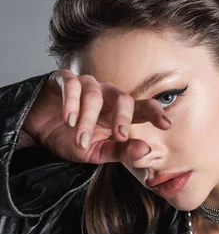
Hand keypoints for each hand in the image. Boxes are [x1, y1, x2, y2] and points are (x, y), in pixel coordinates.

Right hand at [21, 69, 170, 163]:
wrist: (36, 133)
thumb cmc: (69, 140)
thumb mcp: (96, 153)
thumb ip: (120, 152)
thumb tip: (144, 150)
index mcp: (117, 113)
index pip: (141, 108)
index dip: (155, 113)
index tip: (166, 124)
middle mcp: (106, 95)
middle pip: (122, 98)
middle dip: (122, 117)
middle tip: (119, 136)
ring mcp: (85, 85)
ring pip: (95, 96)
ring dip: (89, 120)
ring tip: (81, 139)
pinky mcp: (63, 80)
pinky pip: (72, 85)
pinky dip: (72, 103)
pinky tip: (69, 119)